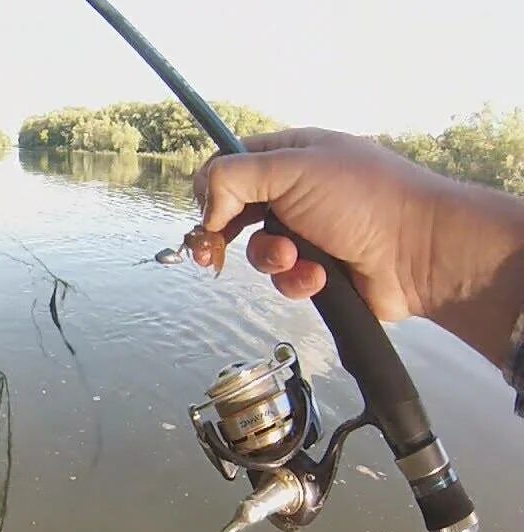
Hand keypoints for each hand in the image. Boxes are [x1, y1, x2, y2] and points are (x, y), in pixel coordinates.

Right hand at [191, 127, 523, 366]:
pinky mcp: (319, 269)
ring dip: (272, 258)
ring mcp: (310, 231)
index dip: (213, 189)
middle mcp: (298, 189)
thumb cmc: (362, 199)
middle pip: (236, 211)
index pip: (232, 164)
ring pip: (260, 250)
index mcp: (293, 153)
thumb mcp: (292, 169)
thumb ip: (234, 177)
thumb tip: (207, 207)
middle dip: (226, 233)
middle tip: (210, 253)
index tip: (208, 212)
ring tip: (295, 259)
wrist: (421, 252)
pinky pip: (285, 278)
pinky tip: (318, 277)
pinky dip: (297, 280)